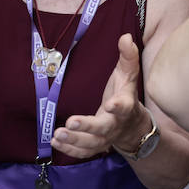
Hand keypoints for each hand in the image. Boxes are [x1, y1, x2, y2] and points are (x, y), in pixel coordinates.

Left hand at [53, 34, 148, 158]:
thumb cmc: (125, 94)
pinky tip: (55, 142)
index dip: (118, 106)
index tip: (111, 104)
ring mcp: (105, 138)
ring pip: (91, 144)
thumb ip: (127, 57)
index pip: (124, 106)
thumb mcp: (128, 75)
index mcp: (125, 106)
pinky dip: (70, 150)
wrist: (132, 126)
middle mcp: (115, 125)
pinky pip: (84, 152)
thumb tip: (125, 36)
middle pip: (103, 129)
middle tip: (71, 122)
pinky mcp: (95, 145)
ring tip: (58, 134)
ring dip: (74, 141)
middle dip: (88, 127)